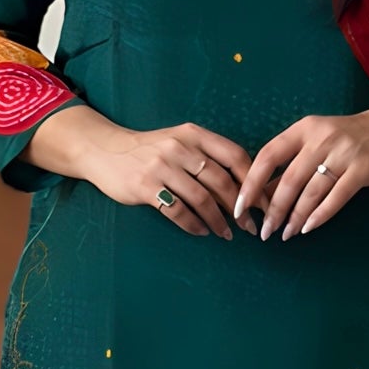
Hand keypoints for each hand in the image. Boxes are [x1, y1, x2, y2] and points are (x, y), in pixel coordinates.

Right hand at [81, 117, 257, 239]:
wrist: (105, 150)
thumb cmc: (150, 150)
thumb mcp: (180, 141)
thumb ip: (207, 156)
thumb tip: (244, 186)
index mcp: (194, 134)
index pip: (235, 156)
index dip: (254, 181)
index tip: (264, 203)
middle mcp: (180, 148)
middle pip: (222, 181)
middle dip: (240, 208)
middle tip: (249, 226)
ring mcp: (162, 167)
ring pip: (202, 199)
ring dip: (219, 221)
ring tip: (226, 234)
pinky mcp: (145, 187)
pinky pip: (178, 211)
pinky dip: (194, 225)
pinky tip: (201, 231)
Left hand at [235, 105, 368, 240]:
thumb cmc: (347, 138)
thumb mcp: (315, 143)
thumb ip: (290, 165)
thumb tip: (260, 195)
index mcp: (303, 129)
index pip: (268, 156)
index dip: (251, 183)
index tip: (240, 206)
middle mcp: (321, 138)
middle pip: (289, 179)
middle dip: (274, 209)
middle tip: (265, 231)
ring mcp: (344, 153)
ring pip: (311, 191)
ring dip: (295, 217)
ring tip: (286, 234)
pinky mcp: (363, 169)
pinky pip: (337, 197)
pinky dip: (320, 215)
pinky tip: (307, 228)